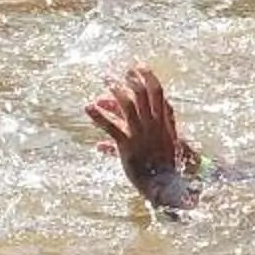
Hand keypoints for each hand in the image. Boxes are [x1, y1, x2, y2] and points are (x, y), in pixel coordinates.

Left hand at [87, 64, 202, 210]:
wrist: (167, 187)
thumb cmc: (163, 168)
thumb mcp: (159, 149)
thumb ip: (143, 136)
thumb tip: (113, 139)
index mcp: (165, 124)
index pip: (159, 95)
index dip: (149, 78)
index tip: (139, 67)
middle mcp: (154, 126)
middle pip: (144, 96)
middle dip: (132, 80)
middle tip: (121, 70)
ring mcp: (142, 135)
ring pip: (128, 107)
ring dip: (116, 91)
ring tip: (106, 80)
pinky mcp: (129, 146)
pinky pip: (112, 128)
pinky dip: (99, 117)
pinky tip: (88, 108)